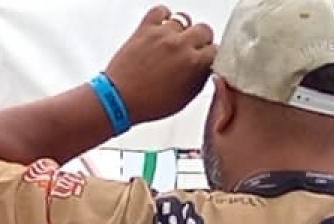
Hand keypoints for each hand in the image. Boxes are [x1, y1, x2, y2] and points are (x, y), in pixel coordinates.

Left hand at [104, 6, 216, 123]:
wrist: (117, 100)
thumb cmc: (147, 104)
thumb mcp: (184, 99)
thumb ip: (199, 79)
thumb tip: (205, 68)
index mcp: (195, 64)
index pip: (216, 49)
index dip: (209, 55)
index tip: (204, 59)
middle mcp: (182, 45)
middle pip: (204, 30)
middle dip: (199, 41)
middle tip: (190, 51)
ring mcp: (163, 35)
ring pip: (183, 20)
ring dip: (179, 31)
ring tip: (171, 43)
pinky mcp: (145, 29)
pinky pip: (160, 11)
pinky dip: (162, 16)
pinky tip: (160, 27)